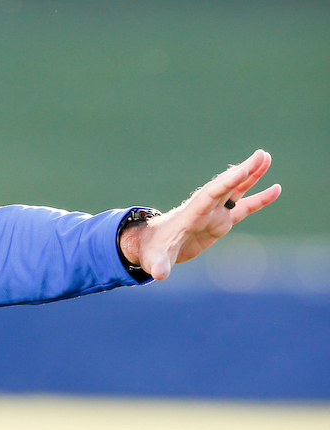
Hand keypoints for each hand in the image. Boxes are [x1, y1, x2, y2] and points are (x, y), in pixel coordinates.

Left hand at [121, 149, 280, 280]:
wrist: (153, 245)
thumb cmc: (154, 251)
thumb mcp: (155, 260)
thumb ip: (159, 265)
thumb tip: (159, 275)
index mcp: (191, 215)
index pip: (210, 196)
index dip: (226, 183)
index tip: (242, 170)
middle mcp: (205, 210)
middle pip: (226, 187)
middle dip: (242, 172)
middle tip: (261, 154)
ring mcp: (214, 214)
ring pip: (236, 191)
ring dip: (251, 176)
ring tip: (266, 157)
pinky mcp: (221, 222)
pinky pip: (244, 208)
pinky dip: (259, 199)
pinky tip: (276, 189)